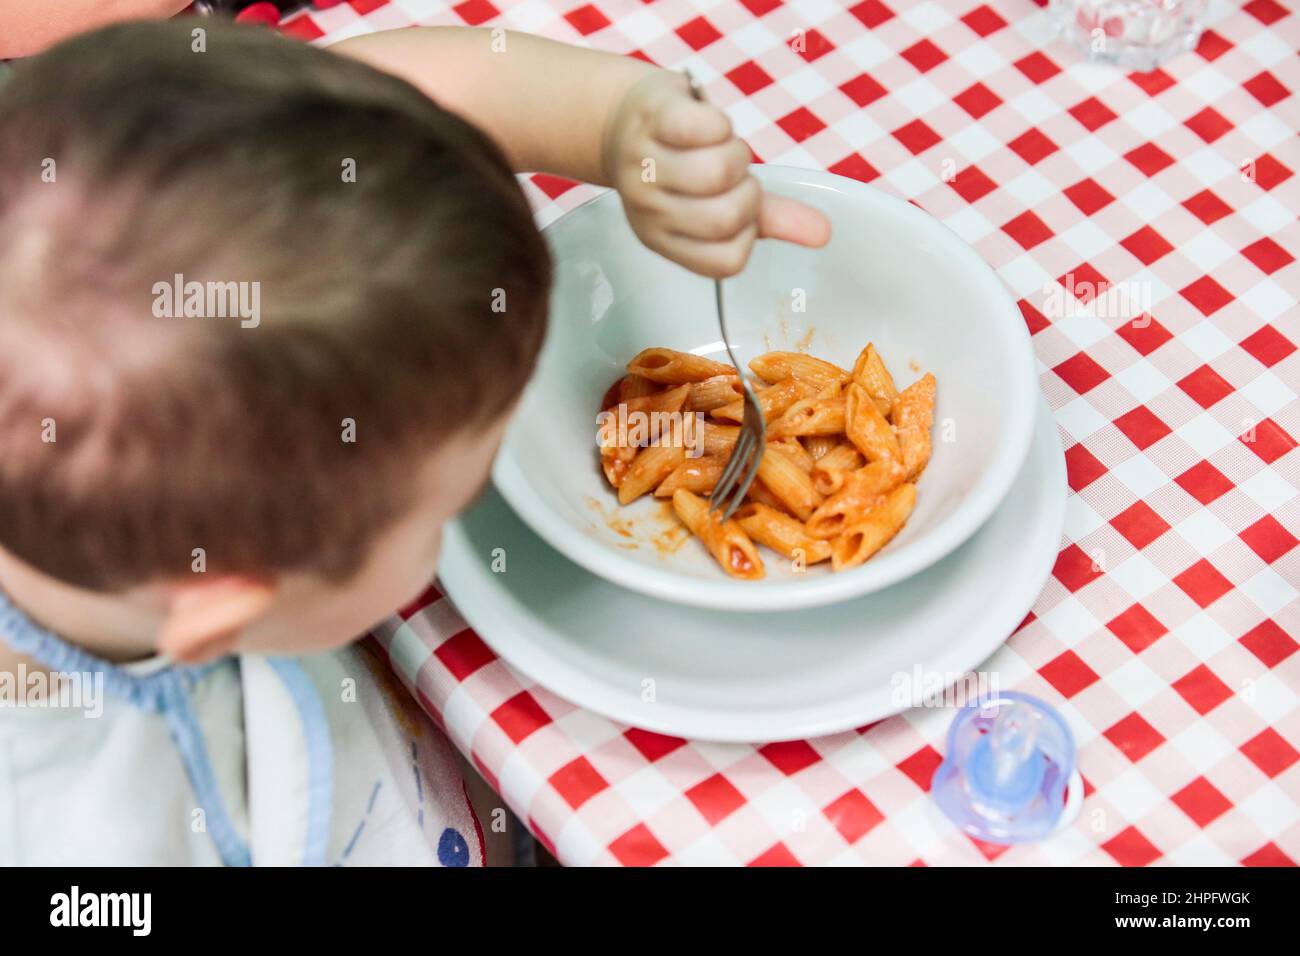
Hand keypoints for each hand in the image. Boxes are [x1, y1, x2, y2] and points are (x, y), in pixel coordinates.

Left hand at [602, 71, 830, 278]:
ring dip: (735, 152)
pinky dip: (720, 122)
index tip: (736, 209)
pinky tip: (706, 124)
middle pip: (724, 218)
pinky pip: (705, 128)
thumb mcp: (721, 199)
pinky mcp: (651, 122)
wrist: (623, 121)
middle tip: (732, 175)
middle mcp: (649, 212)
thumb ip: (771, 219)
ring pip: (715, 173)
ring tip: (720, 147)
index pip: (727, 262)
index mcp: (665, 241)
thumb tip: (823, 233)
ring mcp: (645, 167)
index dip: (746, 233)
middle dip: (746, 190)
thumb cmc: (680, 164)